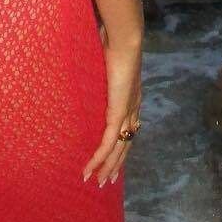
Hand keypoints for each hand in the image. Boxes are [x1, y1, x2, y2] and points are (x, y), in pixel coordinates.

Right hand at [82, 21, 141, 188]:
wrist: (125, 39)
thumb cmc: (114, 42)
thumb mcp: (105, 60)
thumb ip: (100, 67)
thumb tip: (88, 61)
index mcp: (131, 96)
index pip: (128, 127)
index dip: (121, 144)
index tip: (113, 157)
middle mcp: (133, 108)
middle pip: (126, 143)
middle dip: (115, 164)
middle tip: (105, 180)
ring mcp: (127, 111)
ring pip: (119, 148)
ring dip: (107, 167)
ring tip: (97, 182)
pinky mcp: (118, 112)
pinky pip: (108, 142)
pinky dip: (99, 158)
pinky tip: (90, 170)